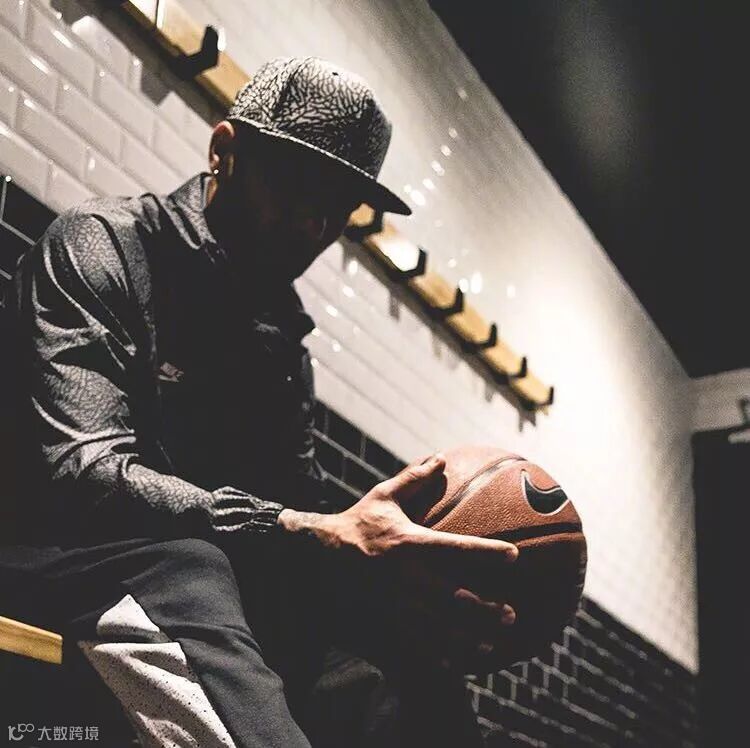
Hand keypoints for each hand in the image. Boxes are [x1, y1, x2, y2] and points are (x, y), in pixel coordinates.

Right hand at [279, 453, 518, 668]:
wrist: (317, 554)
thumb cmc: (358, 522)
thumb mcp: (384, 497)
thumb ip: (414, 479)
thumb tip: (440, 457)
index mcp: (410, 543)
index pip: (456, 548)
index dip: (487, 552)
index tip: (514, 556)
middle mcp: (406, 576)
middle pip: (454, 597)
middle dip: (485, 609)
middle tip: (511, 616)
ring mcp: (395, 602)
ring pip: (438, 626)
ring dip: (466, 638)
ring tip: (492, 645)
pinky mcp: (383, 617)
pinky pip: (412, 641)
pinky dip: (434, 655)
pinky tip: (454, 664)